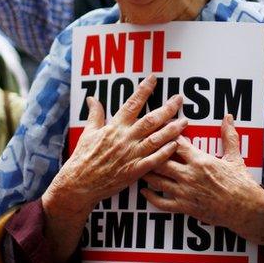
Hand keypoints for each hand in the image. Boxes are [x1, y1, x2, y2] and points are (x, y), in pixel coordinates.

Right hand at [42, 75, 185, 261]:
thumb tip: (92, 99)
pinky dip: (166, 152)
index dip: (144, 90)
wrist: (79, 183)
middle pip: (151, 120)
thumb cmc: (83, 158)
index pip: (132, 104)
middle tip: (179, 99)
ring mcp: (131, 155)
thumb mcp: (88, 132)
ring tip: (184, 121)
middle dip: (167, 108)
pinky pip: (154, 160)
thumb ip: (94, 114)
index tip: (154, 79)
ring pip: (156, 139)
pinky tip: (176, 144)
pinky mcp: (134, 171)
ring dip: (172, 129)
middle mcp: (125, 139)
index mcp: (114, 127)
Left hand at [142, 114, 263, 245]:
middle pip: (160, 161)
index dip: (165, 134)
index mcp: (200, 161)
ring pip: (157, 181)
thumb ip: (228, 136)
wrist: (246, 209)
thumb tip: (228, 118)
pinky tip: (144, 191)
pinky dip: (151, 197)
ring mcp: (185, 192)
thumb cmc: (241, 183)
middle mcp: (189, 175)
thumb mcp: (235, 157)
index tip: (159, 128)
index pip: (176, 143)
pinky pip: (162, 203)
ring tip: (138, 166)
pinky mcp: (185, 208)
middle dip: (150, 153)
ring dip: (146, 173)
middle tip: (141, 147)